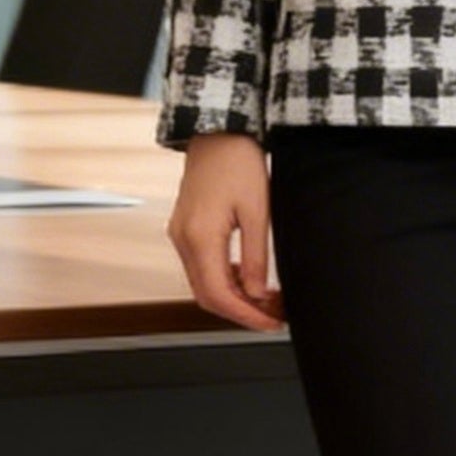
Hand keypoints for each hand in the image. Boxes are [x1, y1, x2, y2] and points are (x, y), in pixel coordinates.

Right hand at [166, 130, 285, 329]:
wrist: (218, 132)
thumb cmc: (238, 162)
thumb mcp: (258, 211)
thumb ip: (256, 256)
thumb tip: (258, 294)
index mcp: (200, 236)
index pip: (218, 294)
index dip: (246, 315)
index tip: (270, 323)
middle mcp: (183, 239)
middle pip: (207, 295)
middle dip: (241, 311)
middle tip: (274, 315)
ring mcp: (181, 234)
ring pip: (204, 284)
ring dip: (235, 297)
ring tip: (269, 300)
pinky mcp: (186, 229)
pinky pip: (202, 267)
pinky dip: (226, 280)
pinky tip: (250, 280)